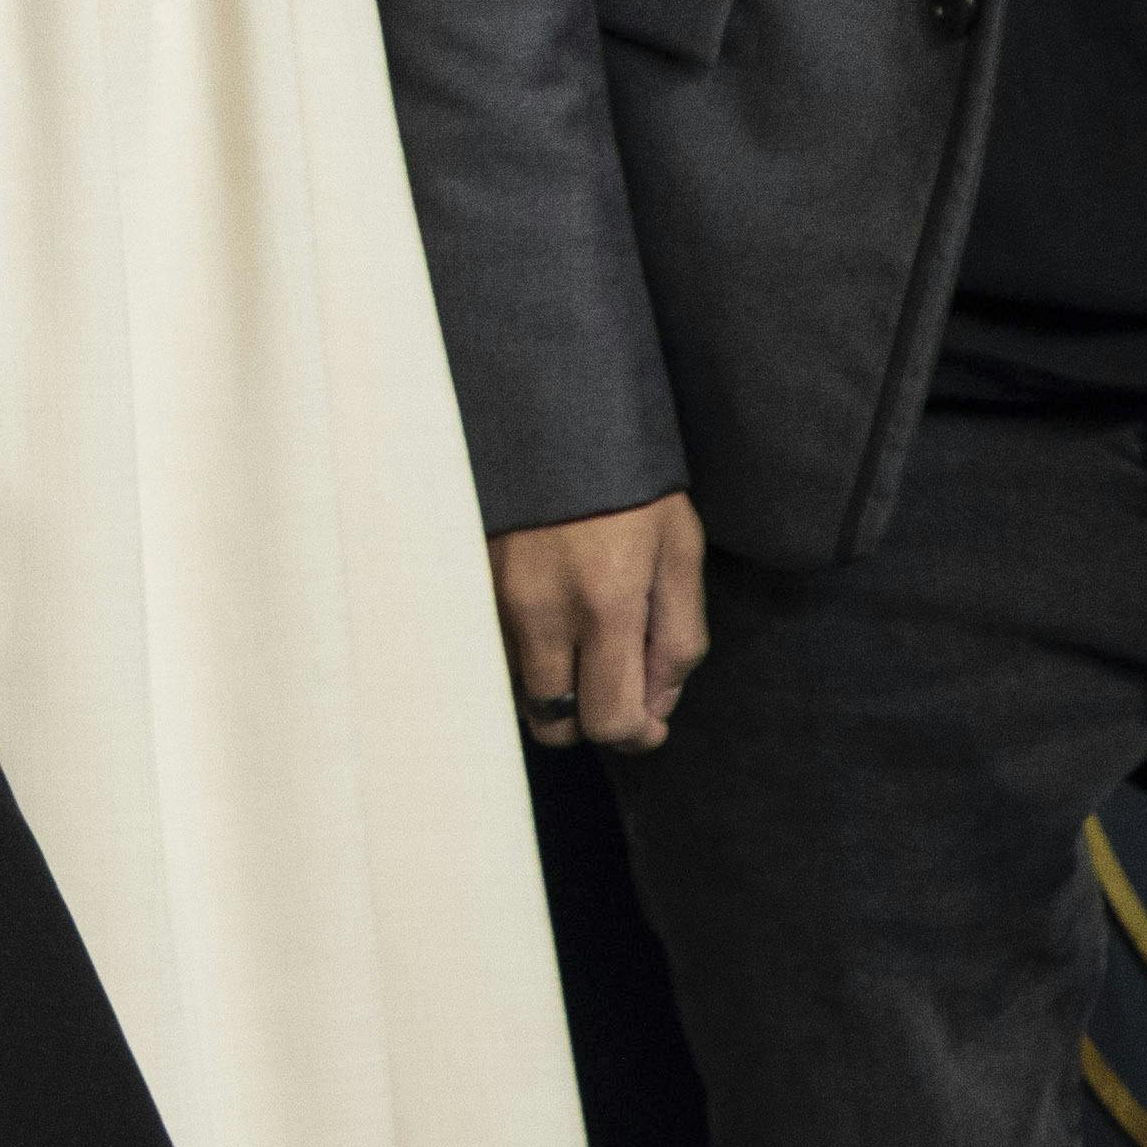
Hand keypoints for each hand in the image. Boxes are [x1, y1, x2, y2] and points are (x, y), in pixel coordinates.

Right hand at [491, 491, 707, 752]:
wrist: (548, 412)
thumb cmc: (628, 482)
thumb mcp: (680, 550)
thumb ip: (678, 638)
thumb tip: (657, 708)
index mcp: (605, 604)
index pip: (610, 719)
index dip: (636, 734)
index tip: (649, 721)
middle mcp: (540, 611)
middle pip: (553, 724)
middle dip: (588, 720)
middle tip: (613, 684)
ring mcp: (495, 598)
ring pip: (518, 691)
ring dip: (552, 686)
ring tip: (578, 642)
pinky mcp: (467, 583)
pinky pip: (493, 651)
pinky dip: (522, 653)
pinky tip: (545, 615)